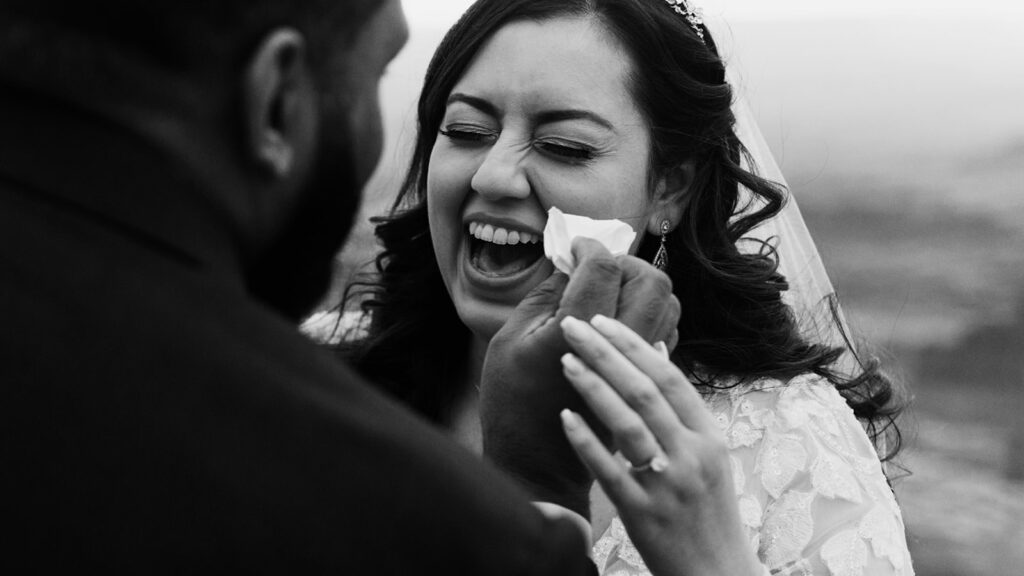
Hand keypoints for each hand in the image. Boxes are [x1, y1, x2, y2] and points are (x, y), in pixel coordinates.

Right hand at [480, 239, 677, 517]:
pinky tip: (619, 322)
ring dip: (642, 288)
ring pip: (668, 305)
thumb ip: (545, 294)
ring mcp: (639, 368)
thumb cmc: (513, 402)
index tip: (576, 248)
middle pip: (652, 281)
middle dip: (627, 264)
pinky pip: (667, 331)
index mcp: (576, 334)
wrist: (538, 465)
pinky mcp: (647, 382)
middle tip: (597, 268)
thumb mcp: (510, 339)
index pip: (605, 267)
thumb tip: (572, 261)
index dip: (592, 247)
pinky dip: (649, 314)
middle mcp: (618, 349)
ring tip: (609, 293)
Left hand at [558, 315, 762, 575]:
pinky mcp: (643, 514)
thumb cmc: (708, 509)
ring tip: (565, 361)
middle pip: (645, 391)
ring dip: (594, 388)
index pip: (669, 377)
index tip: (601, 319)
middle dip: (606, 353)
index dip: (632, 344)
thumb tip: (657, 347)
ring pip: (628, 425)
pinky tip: (565, 417)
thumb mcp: (708, 454)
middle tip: (573, 326)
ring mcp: (668, 485)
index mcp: (709, 437)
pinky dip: (587, 441)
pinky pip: (610, 471)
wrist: (717, 574)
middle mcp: (692, 455)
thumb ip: (681, 405)